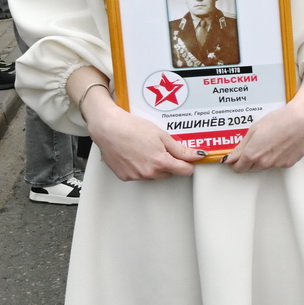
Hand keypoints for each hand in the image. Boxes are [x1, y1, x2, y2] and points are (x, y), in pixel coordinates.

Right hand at [84, 97, 202, 180]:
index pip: (185, 171)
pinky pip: (139, 175)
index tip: (187, 158)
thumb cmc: (131, 127)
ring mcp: (136, 176)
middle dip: (169, 163)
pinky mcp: (125, 176)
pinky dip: (140, 167)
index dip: (188, 163)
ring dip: (154, 166)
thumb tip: (196, 155)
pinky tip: (135, 154)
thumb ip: (180, 149)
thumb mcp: (161, 135)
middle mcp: (149, 173)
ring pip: (154, 175)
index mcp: (161, 162)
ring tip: (145, 149)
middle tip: (161, 148)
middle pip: (169, 173)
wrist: (107, 128)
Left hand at [226, 99, 303, 171]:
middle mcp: (264, 163)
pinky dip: (277, 157)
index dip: (234, 163)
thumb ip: (241, 147)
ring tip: (270, 142)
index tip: (235, 158)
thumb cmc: (280, 120)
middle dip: (249, 160)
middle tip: (254, 146)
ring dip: (264, 158)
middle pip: (251, 168)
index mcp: (252, 154)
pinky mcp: (288, 163)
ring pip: (265, 166)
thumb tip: (231, 158)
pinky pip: (278, 164)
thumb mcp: (254, 130)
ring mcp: (277, 164)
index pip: (238, 168)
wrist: (301, 120)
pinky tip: (280, 145)